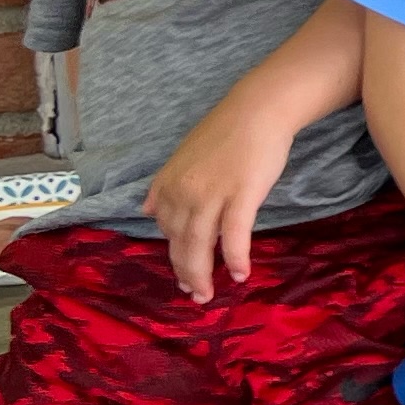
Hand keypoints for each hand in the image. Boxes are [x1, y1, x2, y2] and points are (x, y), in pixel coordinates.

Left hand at [144, 83, 302, 300]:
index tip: (184, 273)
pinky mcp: (241, 196)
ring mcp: (211, 194)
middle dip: (185, 272)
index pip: (165, 228)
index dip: (174, 254)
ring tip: (209, 294)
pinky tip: (239, 274)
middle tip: (195, 295)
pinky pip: (233, 235)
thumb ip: (165, 186)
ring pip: (200, 244)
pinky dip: (234, 257)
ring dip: (203, 274)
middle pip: (180, 242)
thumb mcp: (184, 157)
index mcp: (168, 183)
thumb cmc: (227, 132)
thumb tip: (147, 210)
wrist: (258, 110)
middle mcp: (183, 192)